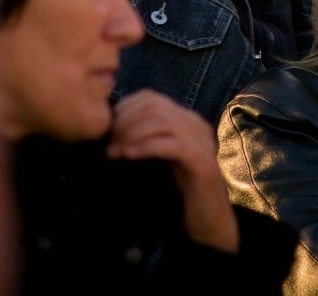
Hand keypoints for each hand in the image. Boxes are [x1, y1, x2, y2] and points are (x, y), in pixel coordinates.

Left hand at [108, 90, 239, 252]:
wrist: (209, 220)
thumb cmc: (181, 192)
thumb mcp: (162, 159)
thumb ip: (148, 140)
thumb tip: (113, 130)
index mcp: (186, 119)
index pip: (151, 97)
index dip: (125, 109)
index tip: (108, 129)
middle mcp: (196, 124)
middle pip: (154, 106)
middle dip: (125, 122)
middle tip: (109, 144)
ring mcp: (201, 140)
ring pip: (161, 122)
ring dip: (132, 134)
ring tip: (115, 152)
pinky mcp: (201, 161)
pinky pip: (171, 144)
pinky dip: (147, 146)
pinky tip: (130, 156)